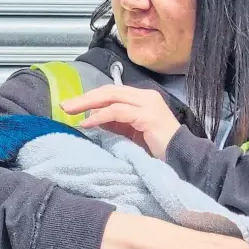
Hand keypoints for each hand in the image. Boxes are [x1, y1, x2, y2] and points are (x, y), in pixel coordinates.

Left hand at [60, 85, 180, 159]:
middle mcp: (146, 96)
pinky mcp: (147, 115)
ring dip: (88, 104)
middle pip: (109, 91)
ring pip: (112, 96)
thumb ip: (116, 124)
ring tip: (71, 112)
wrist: (184, 158)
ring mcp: (148, 104)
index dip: (91, 97)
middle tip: (65, 106)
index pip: (112, 92)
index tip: (72, 106)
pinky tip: (88, 123)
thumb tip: (92, 118)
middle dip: (85, 98)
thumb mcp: (132, 133)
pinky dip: (100, 116)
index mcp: (142, 98)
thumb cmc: (159, 149)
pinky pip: (118, 111)